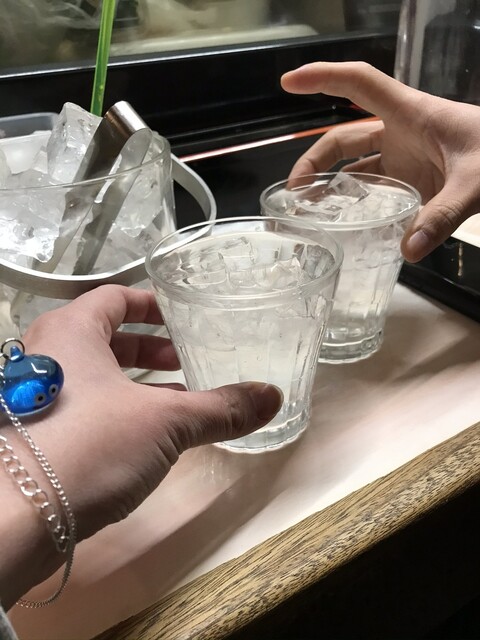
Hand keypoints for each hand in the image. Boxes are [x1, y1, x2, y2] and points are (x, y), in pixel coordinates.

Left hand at [0, 285, 281, 606]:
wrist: (15, 519)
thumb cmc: (90, 445)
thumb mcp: (165, 422)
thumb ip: (220, 408)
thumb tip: (272, 396)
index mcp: (71, 332)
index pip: (114, 298)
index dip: (150, 304)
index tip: (180, 317)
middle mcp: (45, 355)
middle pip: (103, 337)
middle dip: (147, 349)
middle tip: (182, 361)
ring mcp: (33, 396)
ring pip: (91, 375)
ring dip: (132, 383)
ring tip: (172, 400)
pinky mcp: (31, 433)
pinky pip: (80, 406)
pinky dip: (112, 409)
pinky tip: (140, 437)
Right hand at [281, 61, 479, 261]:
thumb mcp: (475, 184)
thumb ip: (444, 215)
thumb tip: (409, 250)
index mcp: (411, 115)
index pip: (359, 85)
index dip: (322, 78)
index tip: (289, 83)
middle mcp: (401, 132)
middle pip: (344, 137)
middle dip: (313, 160)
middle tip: (293, 192)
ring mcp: (405, 155)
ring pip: (355, 163)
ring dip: (329, 183)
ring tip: (308, 210)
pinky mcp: (413, 177)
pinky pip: (375, 185)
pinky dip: (356, 201)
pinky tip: (344, 221)